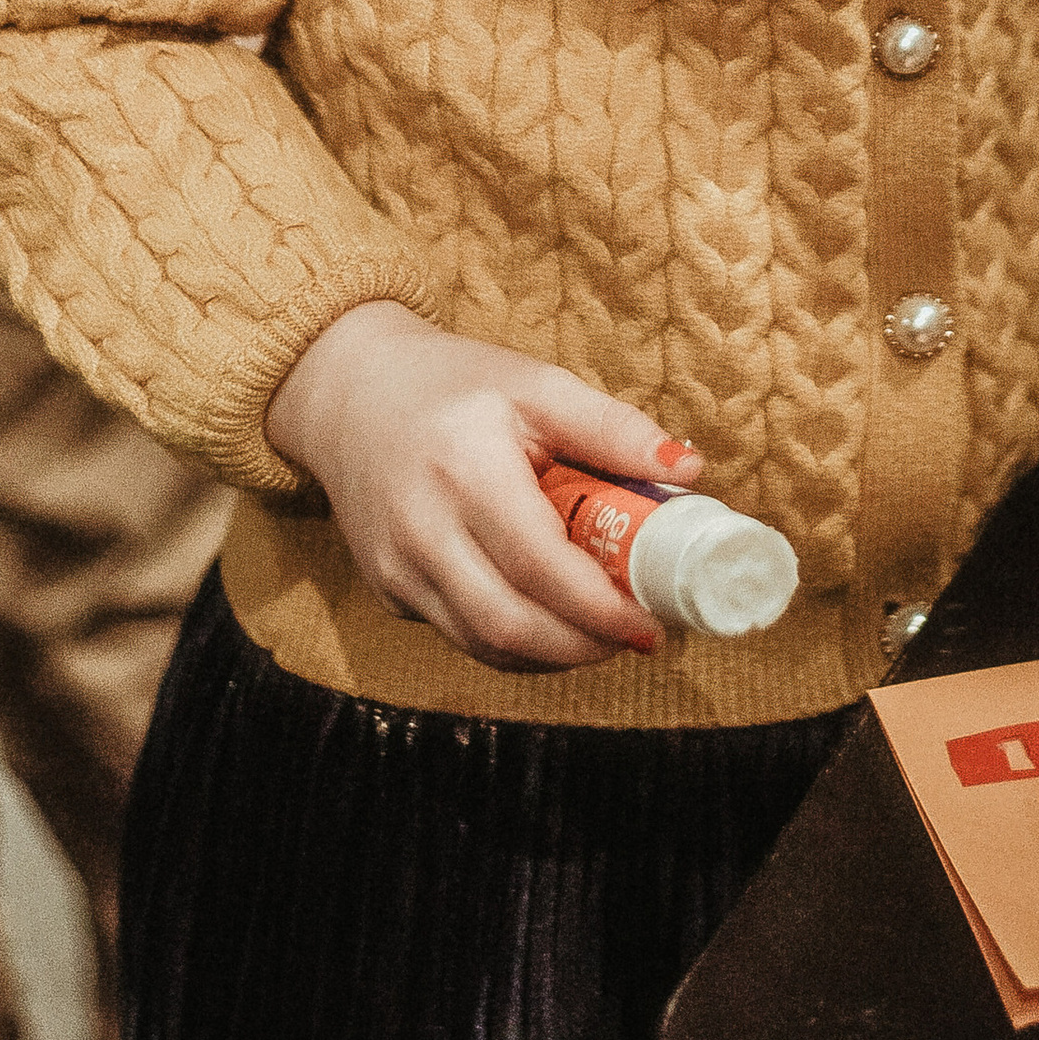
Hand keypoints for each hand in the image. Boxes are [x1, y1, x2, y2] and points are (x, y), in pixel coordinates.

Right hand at [263, 301, 702, 670]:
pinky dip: (514, 640)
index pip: (540, 567)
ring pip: (484, 646)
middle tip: (636, 636)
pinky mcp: (388, 590)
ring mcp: (397, 568)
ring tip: (602, 631)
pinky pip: (460, 635)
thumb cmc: (452, 385)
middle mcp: (422, 530)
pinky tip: (550, 617)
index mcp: (465, 471)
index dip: (600, 609)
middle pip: (510, 626)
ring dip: (553, 654)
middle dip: (584, 647)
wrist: (347, 394)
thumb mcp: (536, 385)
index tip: (652, 622)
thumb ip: (612, 429)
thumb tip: (691, 472)